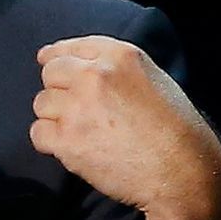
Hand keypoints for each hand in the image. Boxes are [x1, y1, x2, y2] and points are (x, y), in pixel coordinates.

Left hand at [31, 35, 220, 219]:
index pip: (72, 47)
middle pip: (51, 73)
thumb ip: (120, 69)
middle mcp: (95, 75)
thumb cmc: (178, 130)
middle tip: (76, 109)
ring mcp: (78, 107)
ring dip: (55, 117)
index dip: (57, 56)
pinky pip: (38, 133)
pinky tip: (73, 148)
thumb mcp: (156, 80)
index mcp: (120, 56)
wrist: (182, 172)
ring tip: (82, 132)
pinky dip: (51, 142)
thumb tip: (87, 68)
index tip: (47, 61)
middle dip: (58, 90)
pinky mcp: (67, 140)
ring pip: (42, 103)